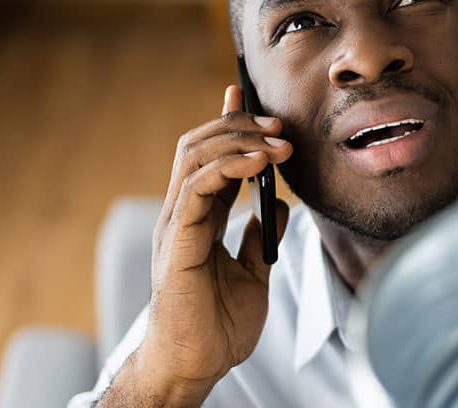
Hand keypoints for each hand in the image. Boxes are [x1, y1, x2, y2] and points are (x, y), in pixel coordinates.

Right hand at [116, 85, 292, 405]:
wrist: (198, 363)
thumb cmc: (218, 326)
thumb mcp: (254, 273)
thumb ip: (262, 237)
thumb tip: (280, 206)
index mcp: (197, 219)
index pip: (208, 156)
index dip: (225, 122)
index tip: (244, 94)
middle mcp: (182, 215)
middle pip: (199, 146)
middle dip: (240, 125)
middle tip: (280, 125)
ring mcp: (176, 225)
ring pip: (195, 156)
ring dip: (239, 140)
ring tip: (277, 142)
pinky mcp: (178, 240)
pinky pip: (197, 187)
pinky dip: (228, 166)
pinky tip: (257, 164)